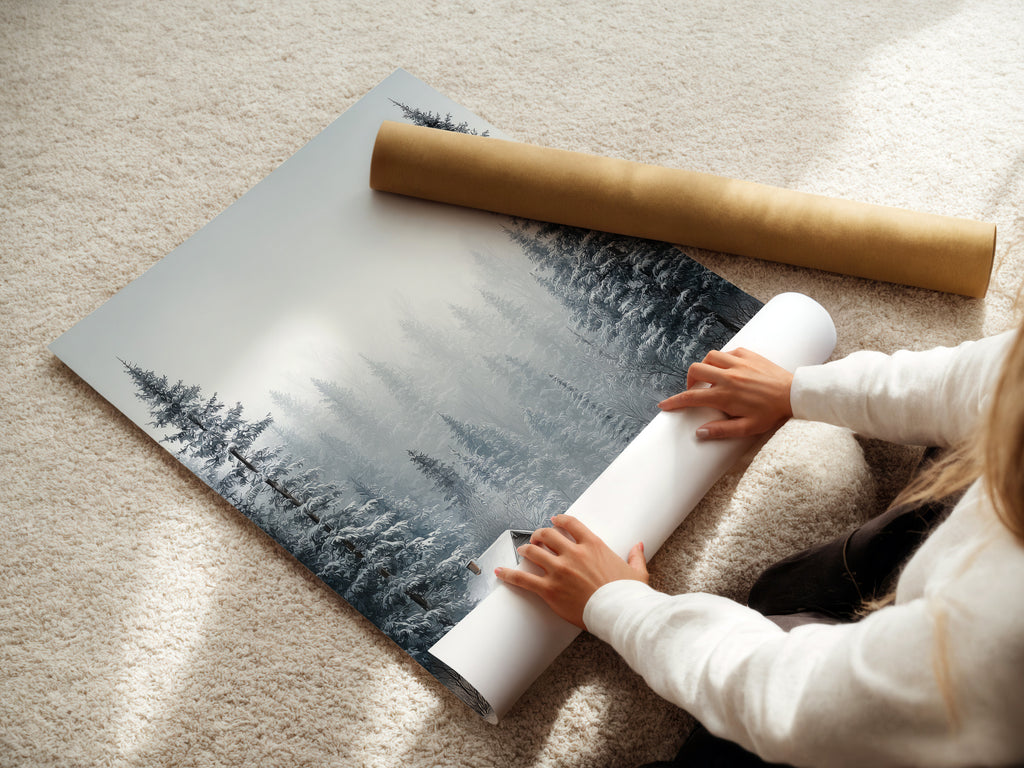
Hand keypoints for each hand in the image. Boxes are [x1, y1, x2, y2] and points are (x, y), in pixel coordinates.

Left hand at [494, 515, 647, 629]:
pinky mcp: (549, 589)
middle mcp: (573, 553)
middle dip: (539, 535)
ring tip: (522, 551)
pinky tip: (500, 571)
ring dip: (525, 550)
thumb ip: (635, 556)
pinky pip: (523, 579)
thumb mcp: (637, 572)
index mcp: (593, 545)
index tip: (554, 521)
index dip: (559, 520)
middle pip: (547, 535)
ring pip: (533, 552)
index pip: (570, 524)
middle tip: (536, 538)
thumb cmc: (628, 595)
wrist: (620, 613)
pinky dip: (509, 574)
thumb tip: (638, 546)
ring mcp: (559, 570)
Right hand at [658, 347, 793, 439]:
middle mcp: (728, 376)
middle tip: (695, 390)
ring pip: (709, 357)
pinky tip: (729, 369)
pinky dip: (723, 360)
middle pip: (695, 370)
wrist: (794, 394)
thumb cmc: (771, 413)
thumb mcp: (747, 428)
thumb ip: (721, 431)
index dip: (674, 402)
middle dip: (689, 380)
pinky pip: (727, 352)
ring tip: (711, 378)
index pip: (691, 397)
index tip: (664, 405)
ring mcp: (738, 363)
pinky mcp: (748, 354)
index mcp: (725, 395)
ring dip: (705, 367)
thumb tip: (699, 433)